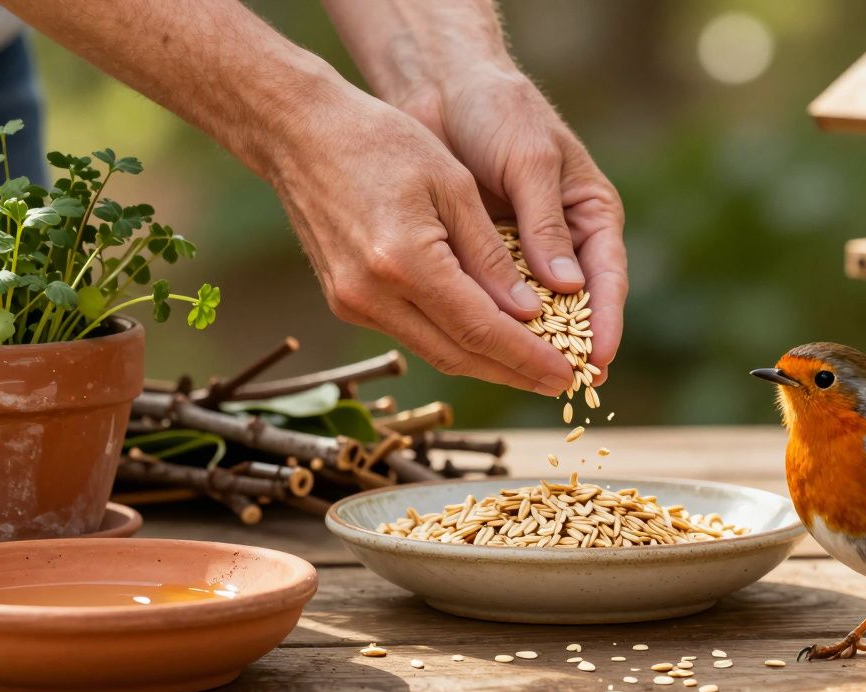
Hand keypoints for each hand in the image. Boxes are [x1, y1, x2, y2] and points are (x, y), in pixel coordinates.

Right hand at [269, 89, 573, 394]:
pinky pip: (411, 334)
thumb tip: (528, 313)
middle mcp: (372, 294)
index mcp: (404, 261)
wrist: (298, 134)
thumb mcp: (452, 186)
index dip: (528, 357)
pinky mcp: (344, 302)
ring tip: (532, 368)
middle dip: (513, 373)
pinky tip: (487, 339)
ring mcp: (352, 303)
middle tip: (560, 383)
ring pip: (434, 351)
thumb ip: (490, 255)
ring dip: (485, 364)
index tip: (568, 375)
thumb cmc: (380, 142)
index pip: (481, 329)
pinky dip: (453, 341)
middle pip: (458, 355)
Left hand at [396, 64, 626, 384]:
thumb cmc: (499, 110)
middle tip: (564, 387)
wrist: (443, 87)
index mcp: (592, 216)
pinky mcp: (483, 255)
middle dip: (568, 347)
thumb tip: (567, 288)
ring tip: (523, 380)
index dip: (605, 323)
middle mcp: (563, 241)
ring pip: (532, 310)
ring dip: (527, 342)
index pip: (607, 280)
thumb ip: (544, 222)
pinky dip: (487, 321)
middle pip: (573, 307)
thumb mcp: (529, 161)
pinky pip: (490, 298)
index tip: (598, 360)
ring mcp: (524, 252)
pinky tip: (479, 348)